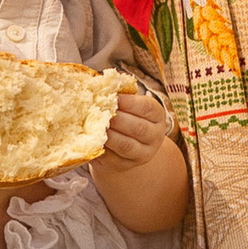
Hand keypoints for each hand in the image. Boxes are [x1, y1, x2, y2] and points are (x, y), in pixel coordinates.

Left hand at [89, 76, 191, 232]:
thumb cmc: (124, 117)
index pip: (147, 108)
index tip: (114, 97)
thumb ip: (119, 96)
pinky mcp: (125, 165)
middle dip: (118, 119)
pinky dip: (100, 148)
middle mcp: (154, 136)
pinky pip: (112, 158)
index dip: (130, 102)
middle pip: (138, 128)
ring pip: (125, 145)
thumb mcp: (128, 106)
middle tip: (101, 111)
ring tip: (94, 125)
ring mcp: (141, 154)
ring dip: (109, 135)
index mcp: (157, 116)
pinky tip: (90, 140)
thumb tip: (98, 83)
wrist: (125, 148)